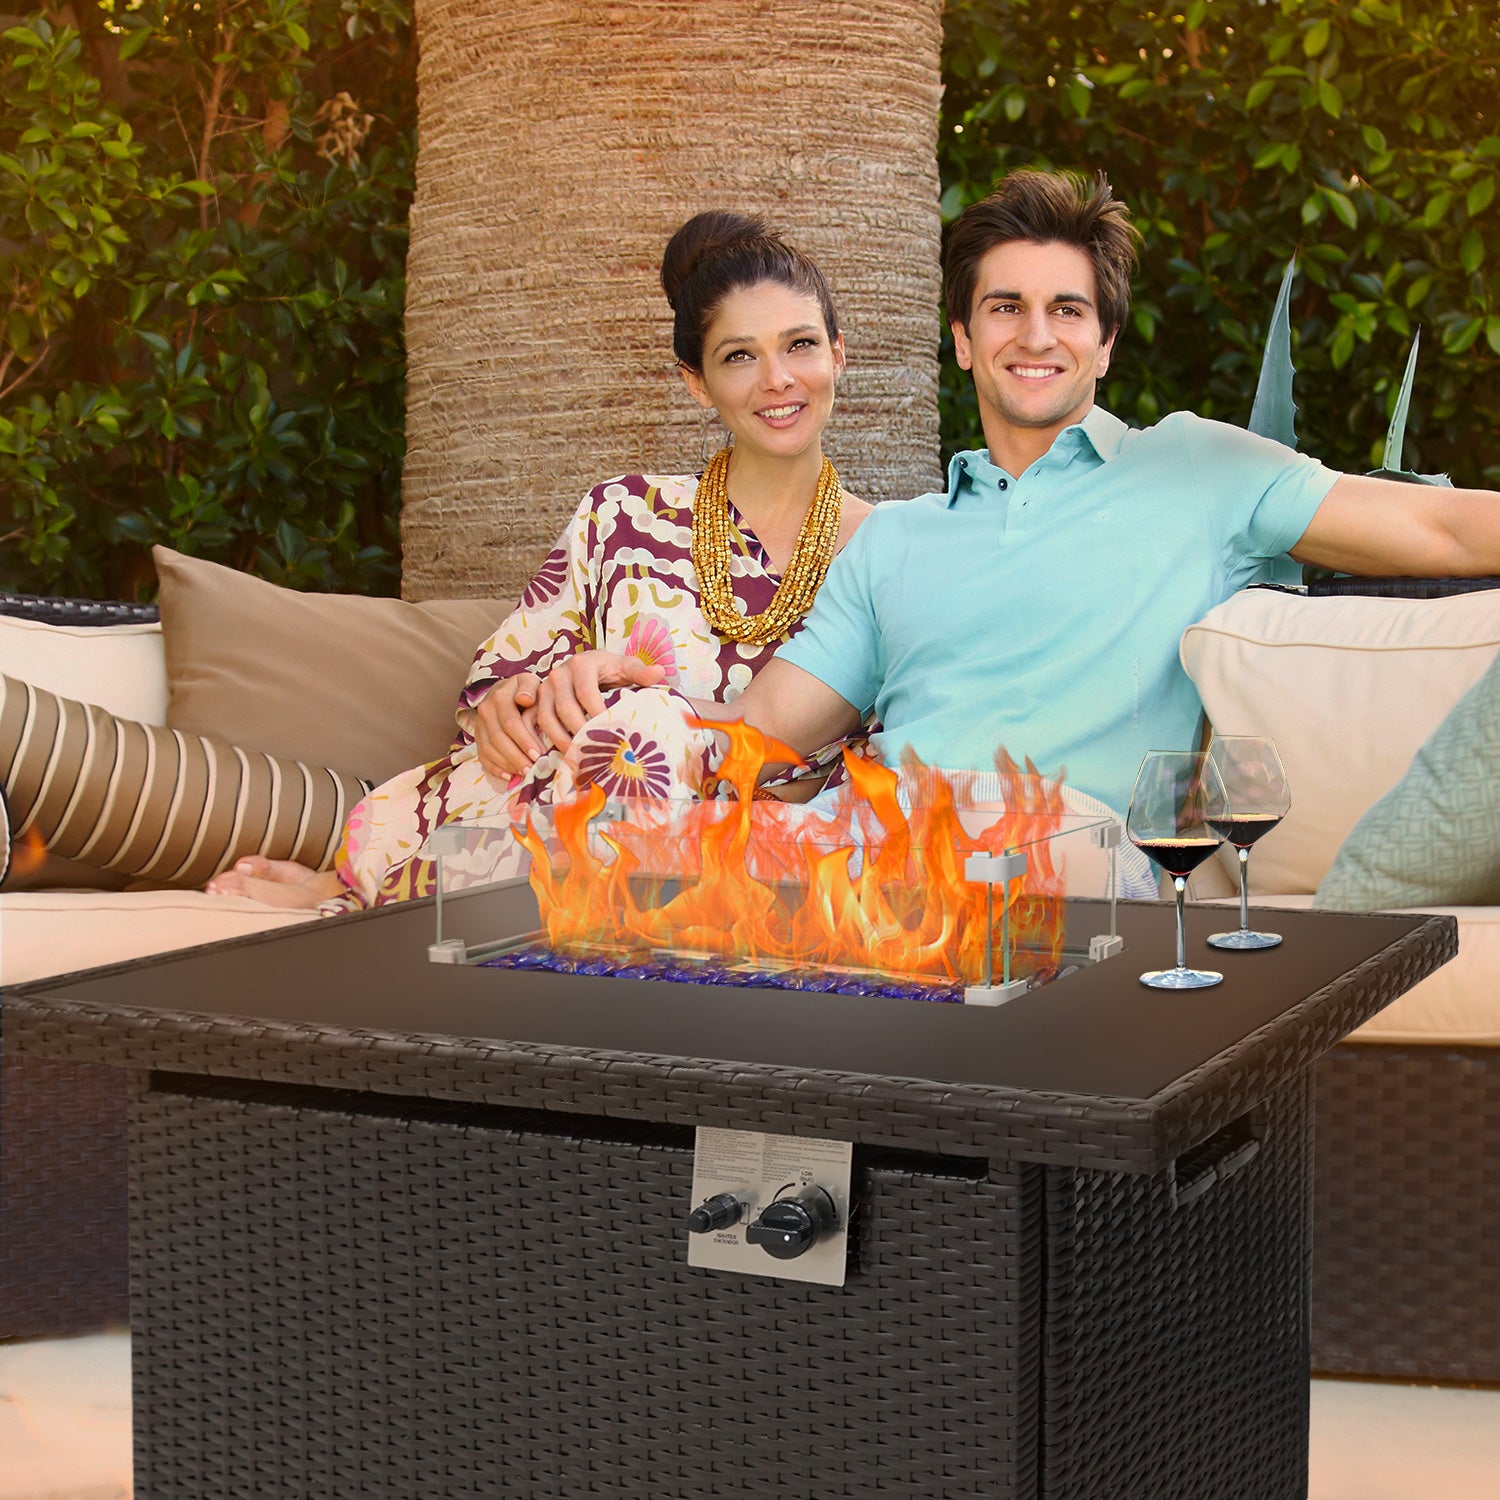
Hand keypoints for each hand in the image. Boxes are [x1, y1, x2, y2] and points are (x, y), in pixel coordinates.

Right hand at [473, 672, 544, 778]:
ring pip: (489, 750)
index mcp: (500, 697)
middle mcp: (486, 711)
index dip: (524, 740)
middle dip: (517, 757)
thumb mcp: (530, 682)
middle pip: (498, 739)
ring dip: (507, 764)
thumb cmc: (525, 689)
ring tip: (525, 774)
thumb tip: (525, 699)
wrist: (505, 691)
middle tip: (533, 769)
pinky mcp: (478, 738)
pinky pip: (483, 756)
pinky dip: (495, 769)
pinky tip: (509, 776)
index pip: (510, 722)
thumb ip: (530, 687)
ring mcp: (480, 726)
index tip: (539, 755)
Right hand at [536, 650, 665, 752]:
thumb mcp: (626, 667)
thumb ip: (641, 672)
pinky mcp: (538, 701)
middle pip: (565, 707)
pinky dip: (543, 739)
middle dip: (579, 731)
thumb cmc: (610, 670)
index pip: (587, 692)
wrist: (589, 666)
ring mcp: (545, 687)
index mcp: (582, 664)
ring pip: (546, 717)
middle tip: (593, 751)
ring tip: (577, 756)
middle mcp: (559, 674)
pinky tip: (559, 754)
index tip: (610, 732)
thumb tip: (660, 673)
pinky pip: (535, 722)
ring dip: (560, 739)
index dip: (596, 714)